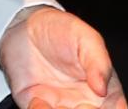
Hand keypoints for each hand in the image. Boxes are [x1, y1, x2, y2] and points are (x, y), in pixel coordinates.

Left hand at [0, 7, 126, 108]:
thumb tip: (103, 89)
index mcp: (103, 89)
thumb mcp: (86, 38)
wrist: (24, 27)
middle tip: (79, 104)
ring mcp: (60, 106)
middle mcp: (83, 102)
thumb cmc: (61, 30)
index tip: (98, 103)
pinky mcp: (37, 106)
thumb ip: (99, 61)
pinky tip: (39, 99)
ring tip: (58, 102)